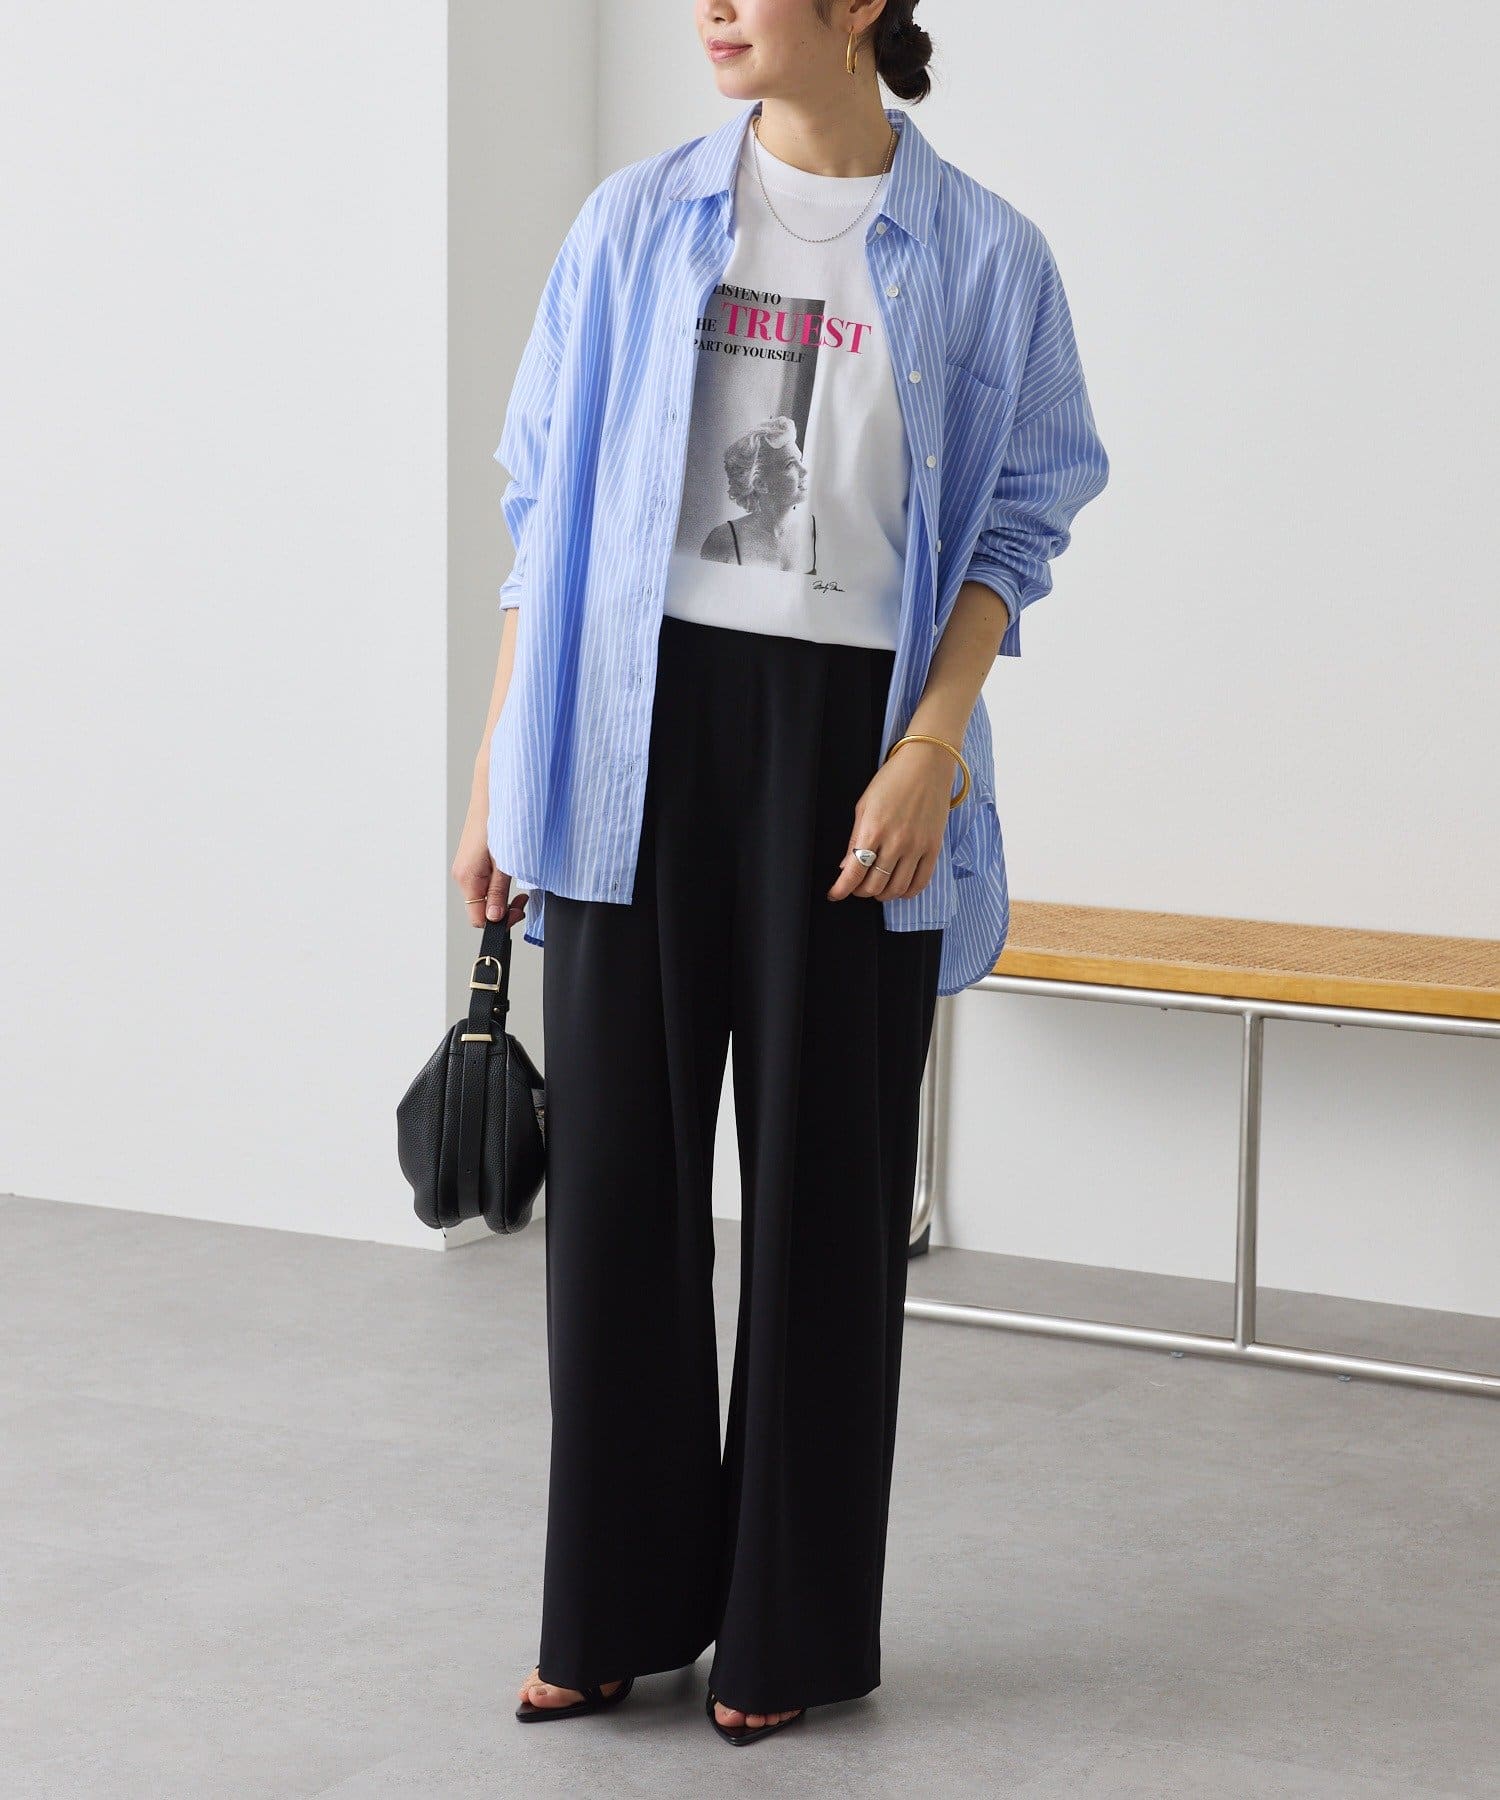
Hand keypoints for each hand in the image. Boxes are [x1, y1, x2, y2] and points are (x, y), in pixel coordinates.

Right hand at [452, 807, 528, 926]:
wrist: (494, 794)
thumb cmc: (499, 821)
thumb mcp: (505, 862)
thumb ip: (498, 892)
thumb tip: (494, 918)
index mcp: (467, 878)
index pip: (478, 919)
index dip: (499, 922)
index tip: (518, 911)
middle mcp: (462, 875)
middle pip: (479, 909)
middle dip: (502, 910)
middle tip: (523, 900)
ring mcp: (465, 869)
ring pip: (482, 897)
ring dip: (501, 897)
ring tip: (519, 888)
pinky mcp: (471, 862)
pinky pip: (482, 883)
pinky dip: (496, 886)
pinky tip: (508, 875)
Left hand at [826, 740, 957, 902]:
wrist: (927, 764)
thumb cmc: (893, 780)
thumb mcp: (864, 805)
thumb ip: (854, 838)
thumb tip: (845, 866)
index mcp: (873, 829)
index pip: (853, 872)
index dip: (841, 890)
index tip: (835, 894)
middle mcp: (896, 842)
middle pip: (874, 885)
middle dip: (860, 891)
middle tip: (856, 886)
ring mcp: (917, 846)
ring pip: (897, 888)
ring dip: (882, 894)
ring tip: (876, 888)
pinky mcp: (934, 848)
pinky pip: (921, 882)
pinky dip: (907, 892)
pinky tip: (899, 888)